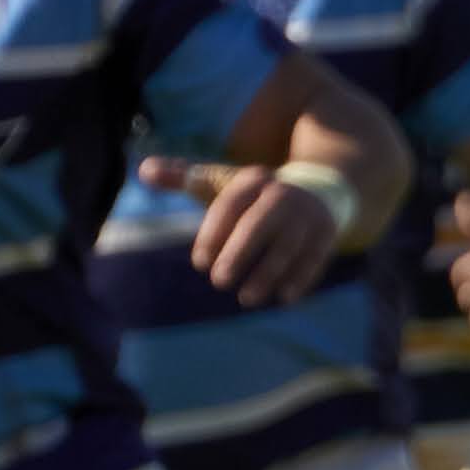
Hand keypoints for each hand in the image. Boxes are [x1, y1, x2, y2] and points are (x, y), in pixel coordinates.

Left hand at [141, 155, 342, 306]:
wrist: (317, 190)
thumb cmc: (254, 196)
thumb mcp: (222, 182)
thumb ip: (184, 177)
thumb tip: (143, 170)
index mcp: (253, 180)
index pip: (230, 204)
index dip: (213, 233)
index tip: (199, 263)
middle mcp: (283, 194)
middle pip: (260, 223)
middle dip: (239, 253)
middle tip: (218, 282)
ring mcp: (308, 214)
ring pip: (288, 245)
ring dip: (268, 273)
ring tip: (247, 298)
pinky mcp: (326, 233)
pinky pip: (315, 258)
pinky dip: (301, 278)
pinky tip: (285, 298)